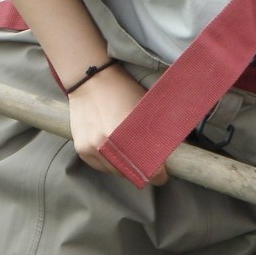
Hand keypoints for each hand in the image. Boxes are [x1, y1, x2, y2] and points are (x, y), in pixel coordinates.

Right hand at [67, 65, 168, 184]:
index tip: (162, 175)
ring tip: (131, 156)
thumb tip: (174, 150)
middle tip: (148, 164)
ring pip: (114, 172)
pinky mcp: (81, 149)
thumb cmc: (122, 90)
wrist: (89, 79)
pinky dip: (110, 163)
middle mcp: (105, 145)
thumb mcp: (144, 109)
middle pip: (129, 174)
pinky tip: (115, 152)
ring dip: (124, 168)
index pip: (146, 169)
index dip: (158, 174)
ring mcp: (90, 148)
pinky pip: (100, 166)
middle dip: (140, 171)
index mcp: (124, 134)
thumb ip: (156, 132)